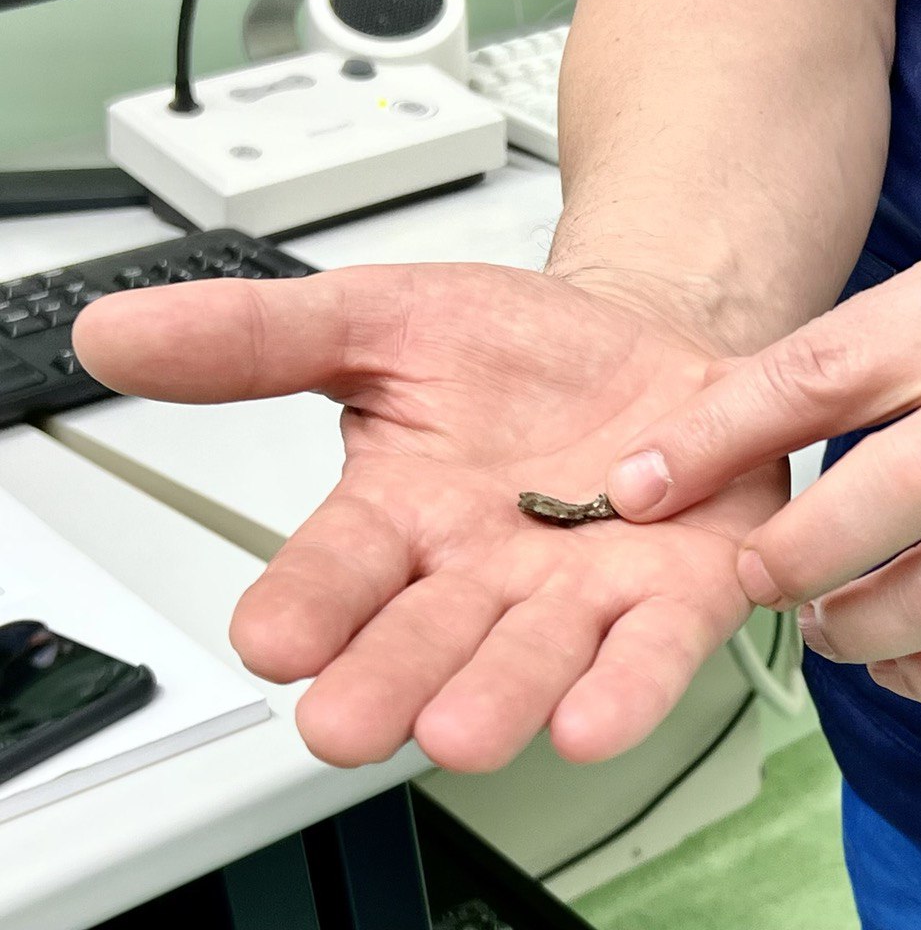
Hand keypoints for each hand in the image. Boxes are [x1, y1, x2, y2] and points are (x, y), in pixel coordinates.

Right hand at [73, 264, 786, 768]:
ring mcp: (580, 593)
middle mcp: (484, 574)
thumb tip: (119, 332)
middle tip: (347, 722)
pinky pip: (652, 647)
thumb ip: (263, 336)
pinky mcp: (673, 595)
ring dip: (503, 694)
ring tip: (463, 732)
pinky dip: (630, 684)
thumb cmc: (519, 349)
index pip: (336, 569)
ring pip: (536, 656)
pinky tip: (598, 717)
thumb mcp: (386, 317)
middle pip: (426, 636)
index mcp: (403, 517)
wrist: (644, 343)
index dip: (303, 601)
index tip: (269, 638)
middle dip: (388, 677)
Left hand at [604, 206, 920, 704]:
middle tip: (744, 580)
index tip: (633, 488)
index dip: (709, 442)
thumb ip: (853, 355)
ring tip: (820, 623)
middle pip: (874, 504)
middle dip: (782, 560)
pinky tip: (897, 661)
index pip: (814, 378)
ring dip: (851, 630)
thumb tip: (715, 427)